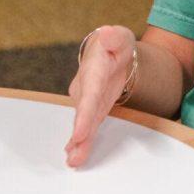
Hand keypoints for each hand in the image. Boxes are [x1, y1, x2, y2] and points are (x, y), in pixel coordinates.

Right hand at [65, 25, 134, 168]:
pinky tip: (76, 154)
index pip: (90, 92)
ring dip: (79, 142)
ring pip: (83, 122)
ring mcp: (88, 100)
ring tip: (74, 160)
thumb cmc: (114, 44)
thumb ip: (114, 37)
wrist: (110, 52)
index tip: (79, 132)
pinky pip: (87, 125)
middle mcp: (86, 87)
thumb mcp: (119, 37)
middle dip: (79, 134)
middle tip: (73, 155)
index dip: (84, 113)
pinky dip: (82, 140)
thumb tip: (107, 33)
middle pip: (83, 113)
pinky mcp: (93, 109)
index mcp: (93, 69)